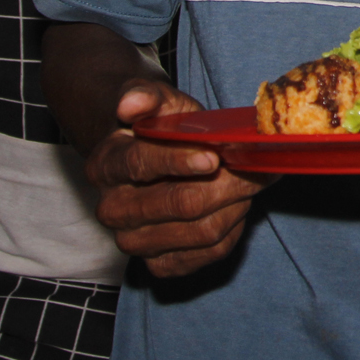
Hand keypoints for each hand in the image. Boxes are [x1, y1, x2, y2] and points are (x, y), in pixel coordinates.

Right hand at [85, 79, 275, 277]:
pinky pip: (210, 253)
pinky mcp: (159, 263)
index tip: (213, 158)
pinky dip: (233, 229)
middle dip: (227, 183)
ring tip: (246, 181)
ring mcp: (133, 241)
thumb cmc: (160, 126)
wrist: (153, 160)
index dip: (179, 161)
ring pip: (202, 231)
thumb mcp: (157, 101)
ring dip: (236, 204)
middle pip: (181, 203)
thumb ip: (147, 97)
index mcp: (105, 165)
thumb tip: (132, 102)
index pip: (141, 165)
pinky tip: (233, 205)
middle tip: (254, 165)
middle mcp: (113, 209)